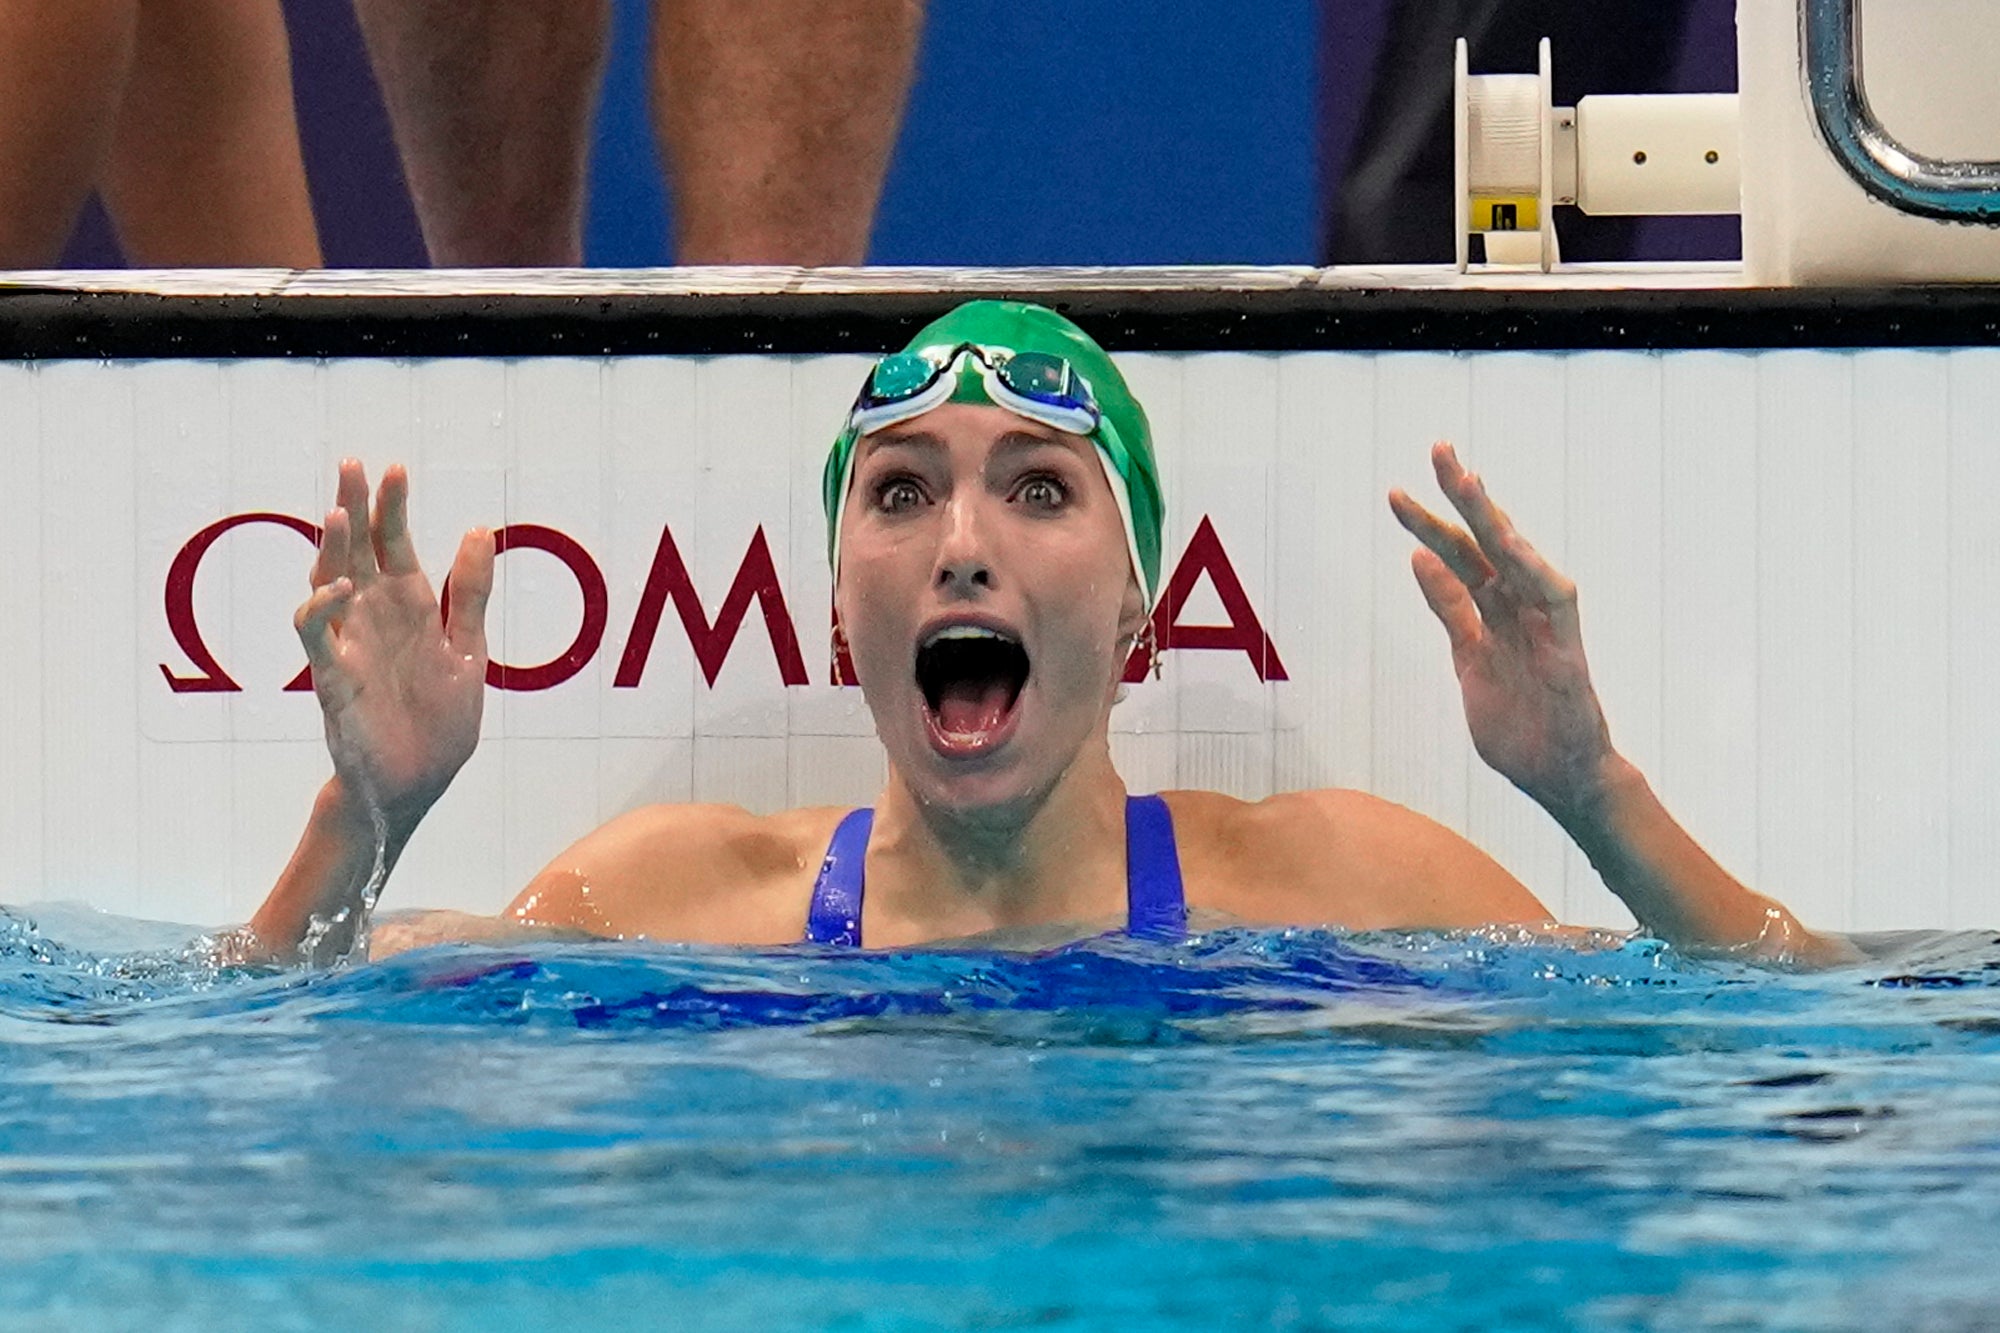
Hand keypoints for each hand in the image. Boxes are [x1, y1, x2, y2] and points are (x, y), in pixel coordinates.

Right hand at [294, 460, 493, 827]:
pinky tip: (340, 586)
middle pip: (357, 552)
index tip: (395, 468)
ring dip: (332, 549)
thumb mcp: (467, 649)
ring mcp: (350, 646)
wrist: (418, 783)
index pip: (395, 546)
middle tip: (352, 465)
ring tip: (339, 510)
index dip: (393, 509)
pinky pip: (318, 637)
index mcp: (409, 610)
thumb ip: (470, 592)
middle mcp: (374, 620)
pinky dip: (323, 610)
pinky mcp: (334, 679)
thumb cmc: (437, 721)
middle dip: (354, 508)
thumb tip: (476, 529)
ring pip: (328, 584)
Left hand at [1388, 443, 1617, 817]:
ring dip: (1493, 519)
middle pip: (1486, 542)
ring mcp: (1544, 625)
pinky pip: (1554, 600)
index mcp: (1491, 613)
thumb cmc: (1520, 726)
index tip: (1396, 493)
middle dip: (1462, 497)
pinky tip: (1509, 543)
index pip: (1457, 557)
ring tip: (1468, 481)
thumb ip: (1451, 612)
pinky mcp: (1568, 649)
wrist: (1560, 778)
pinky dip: (1532, 569)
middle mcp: (1519, 608)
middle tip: (1438, 448)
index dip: (1429, 524)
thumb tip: (1420, 560)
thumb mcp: (1469, 662)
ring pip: (1519, 559)